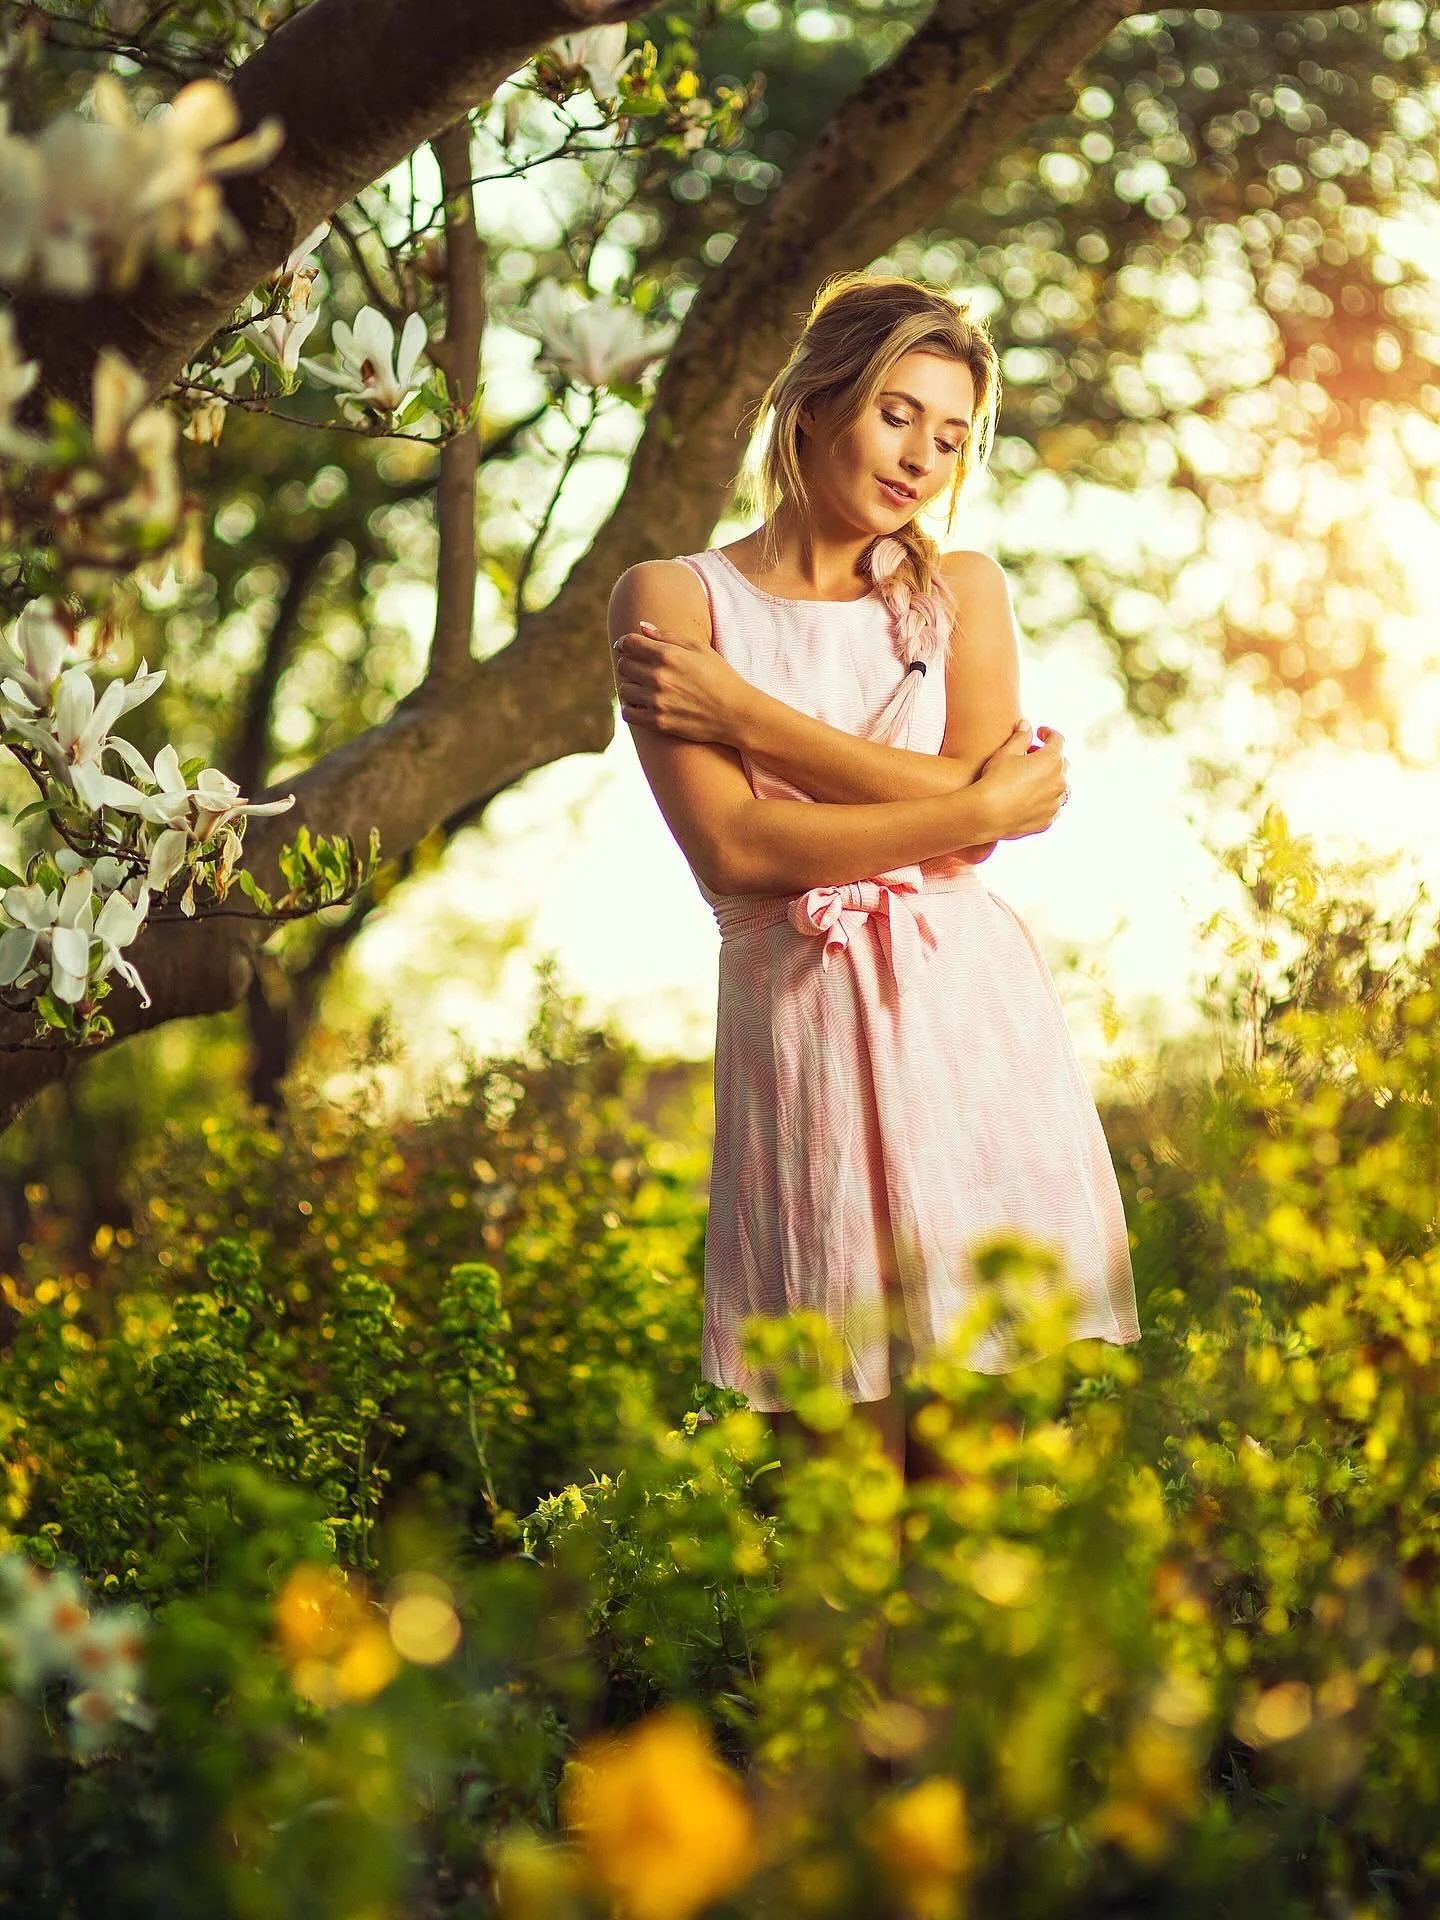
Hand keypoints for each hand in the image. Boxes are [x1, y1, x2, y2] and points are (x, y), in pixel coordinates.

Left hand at [613, 621, 753, 747]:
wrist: (736, 713)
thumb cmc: (720, 677)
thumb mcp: (699, 649)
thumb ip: (668, 636)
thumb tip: (642, 626)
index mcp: (668, 655)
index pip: (629, 643)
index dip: (624, 643)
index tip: (626, 647)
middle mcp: (659, 677)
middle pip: (623, 665)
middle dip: (630, 664)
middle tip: (641, 669)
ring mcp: (657, 701)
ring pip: (624, 689)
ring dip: (631, 687)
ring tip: (644, 689)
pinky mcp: (658, 722)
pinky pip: (627, 713)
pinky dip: (630, 708)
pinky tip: (641, 706)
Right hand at [972, 719, 1069, 840]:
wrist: (986, 814)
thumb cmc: (995, 779)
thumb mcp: (1006, 753)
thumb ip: (1020, 737)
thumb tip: (1026, 725)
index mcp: (1052, 760)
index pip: (1057, 740)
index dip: (1048, 734)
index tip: (1039, 733)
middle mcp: (1060, 782)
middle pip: (1062, 764)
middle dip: (1049, 758)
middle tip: (1031, 756)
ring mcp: (1055, 803)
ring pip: (1059, 788)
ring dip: (1050, 780)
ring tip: (1032, 780)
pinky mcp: (1048, 821)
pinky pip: (1051, 807)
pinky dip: (1045, 801)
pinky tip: (1029, 799)